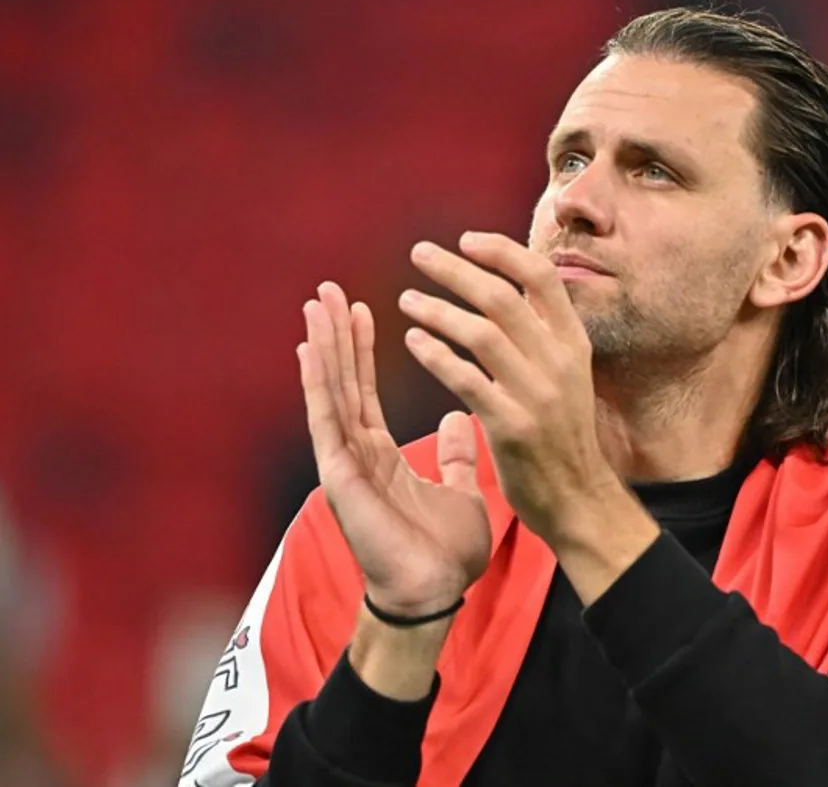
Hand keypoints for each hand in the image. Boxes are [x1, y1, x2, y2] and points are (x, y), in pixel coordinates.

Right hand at [297, 282, 491, 616]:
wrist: (436, 594)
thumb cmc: (444, 554)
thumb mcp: (460, 491)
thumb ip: (455, 456)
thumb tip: (460, 420)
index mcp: (381, 455)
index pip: (367, 390)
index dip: (363, 350)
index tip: (363, 308)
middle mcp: (357, 453)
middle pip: (343, 382)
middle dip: (336, 335)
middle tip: (326, 290)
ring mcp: (345, 464)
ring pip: (331, 393)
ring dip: (324, 347)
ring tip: (316, 304)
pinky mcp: (341, 477)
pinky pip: (327, 422)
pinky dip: (318, 385)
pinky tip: (310, 349)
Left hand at [398, 233, 621, 545]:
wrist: (579, 499)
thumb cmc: (563, 437)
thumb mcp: (569, 376)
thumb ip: (543, 336)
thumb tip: (512, 292)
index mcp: (572, 344)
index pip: (541, 277)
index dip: (502, 251)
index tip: (467, 240)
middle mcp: (558, 362)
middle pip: (501, 296)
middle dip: (455, 269)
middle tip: (420, 254)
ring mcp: (536, 394)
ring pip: (479, 332)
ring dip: (436, 310)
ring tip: (406, 300)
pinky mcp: (511, 426)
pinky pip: (465, 379)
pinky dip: (435, 355)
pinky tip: (413, 341)